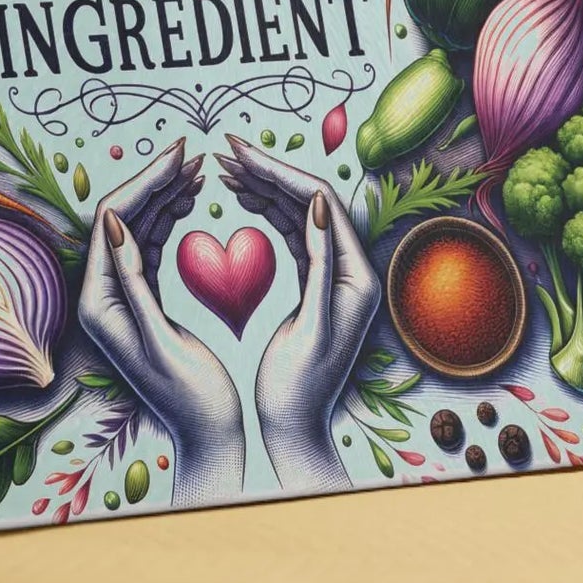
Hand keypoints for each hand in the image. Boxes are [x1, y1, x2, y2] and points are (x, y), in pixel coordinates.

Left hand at [78, 141, 244, 506]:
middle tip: (193, 151)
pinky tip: (193, 195)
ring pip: (140, 226)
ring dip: (166, 193)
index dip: (146, 183)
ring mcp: (121, 293)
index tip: (182, 154)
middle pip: (124, 218)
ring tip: (199, 166)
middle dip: (157, 180)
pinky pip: (153, 242)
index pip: (115, 221)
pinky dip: (173, 215)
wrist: (209, 438)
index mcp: (98, 303)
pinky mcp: (143, 296)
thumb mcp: (160, 341)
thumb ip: (133, 282)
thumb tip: (111, 221)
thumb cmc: (192, 399)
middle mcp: (102, 294)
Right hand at [218, 133, 380, 492]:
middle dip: (267, 171)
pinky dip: (263, 209)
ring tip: (224, 167)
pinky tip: (238, 196)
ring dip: (263, 186)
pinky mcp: (313, 282)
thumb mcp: (312, 328)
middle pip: (309, 201)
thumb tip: (320, 204)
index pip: (319, 204)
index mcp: (357, 277)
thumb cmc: (299, 391)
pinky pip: (288, 232)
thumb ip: (321, 266)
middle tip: (225, 149)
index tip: (239, 154)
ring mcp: (332, 273)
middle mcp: (351, 268)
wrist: (295, 433)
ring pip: (297, 213)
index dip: (279, 173)